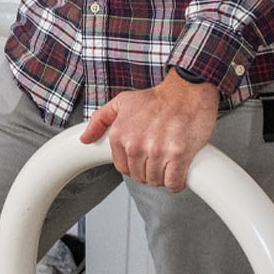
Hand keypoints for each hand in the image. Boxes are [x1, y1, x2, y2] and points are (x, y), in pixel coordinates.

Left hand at [80, 72, 220, 191]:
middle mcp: (136, 145)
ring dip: (163, 177)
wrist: (187, 91)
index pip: (122, 168)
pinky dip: (176, 182)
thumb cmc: (158, 98)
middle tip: (159, 159)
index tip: (144, 159)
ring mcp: (158, 151)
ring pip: (156, 181)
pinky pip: (174, 182)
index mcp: (121, 135)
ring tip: (169, 163)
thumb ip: (100, 120)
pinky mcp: (179, 155)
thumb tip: (85, 139)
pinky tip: (178, 173)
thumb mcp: (123, 102)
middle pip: (140, 176)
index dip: (134, 165)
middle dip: (149, 171)